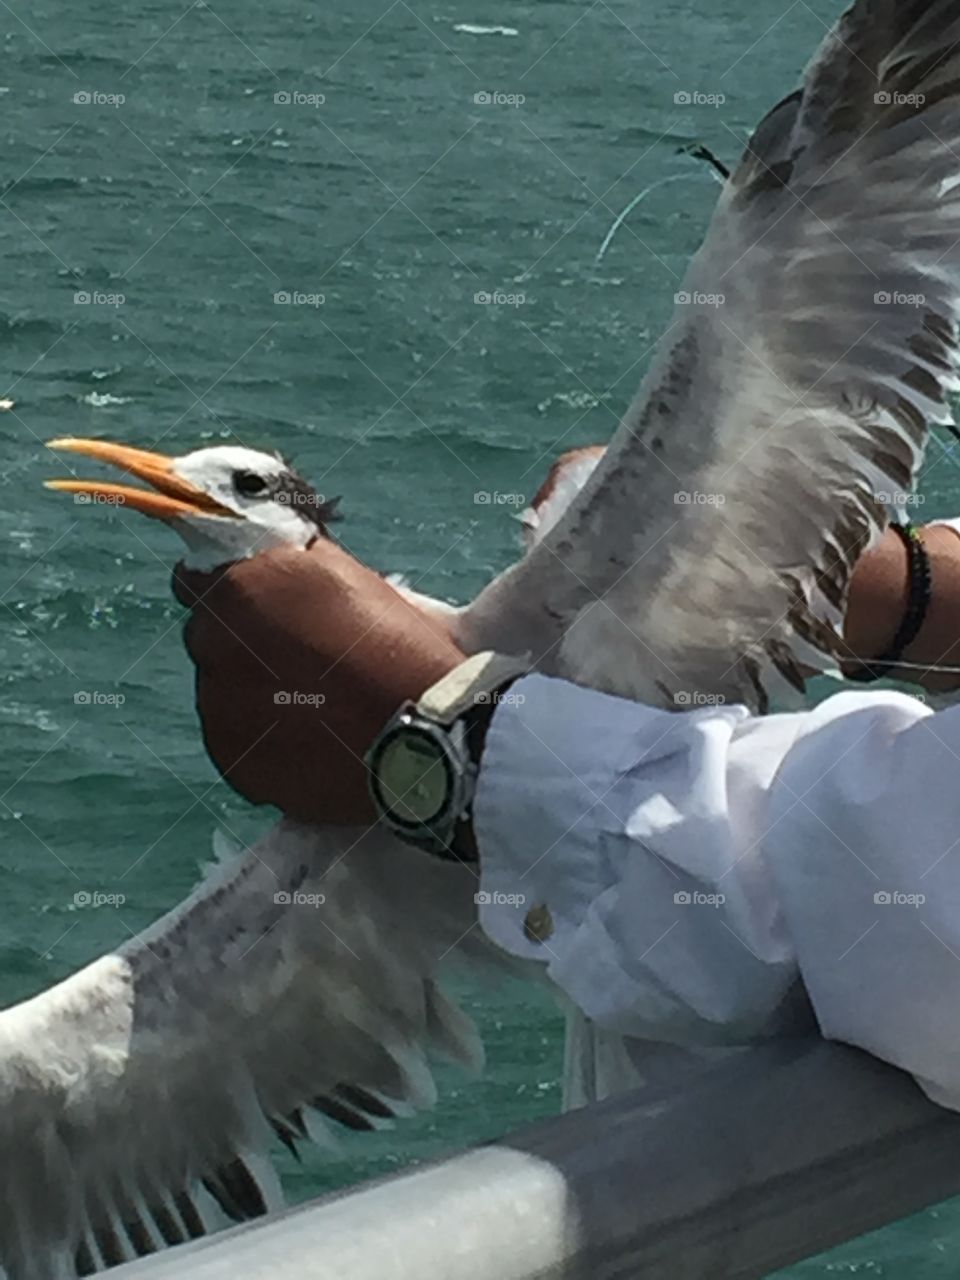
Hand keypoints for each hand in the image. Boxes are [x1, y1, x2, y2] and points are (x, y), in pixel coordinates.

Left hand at [172, 540, 465, 823]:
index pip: (192, 580)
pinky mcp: (232, 760)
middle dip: (245, 645)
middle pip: (211, 639)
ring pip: (223, 693)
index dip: (228, 593)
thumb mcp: (355, 578)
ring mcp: (218, 707)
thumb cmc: (397, 648)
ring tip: (316, 709)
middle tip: (303, 659)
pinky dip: (265, 740)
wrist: (424, 737)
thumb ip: (301, 563)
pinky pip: (238, 741)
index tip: (257, 606)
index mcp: (239, 590)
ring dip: (255, 695)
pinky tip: (311, 740)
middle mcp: (214, 645)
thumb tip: (283, 557)